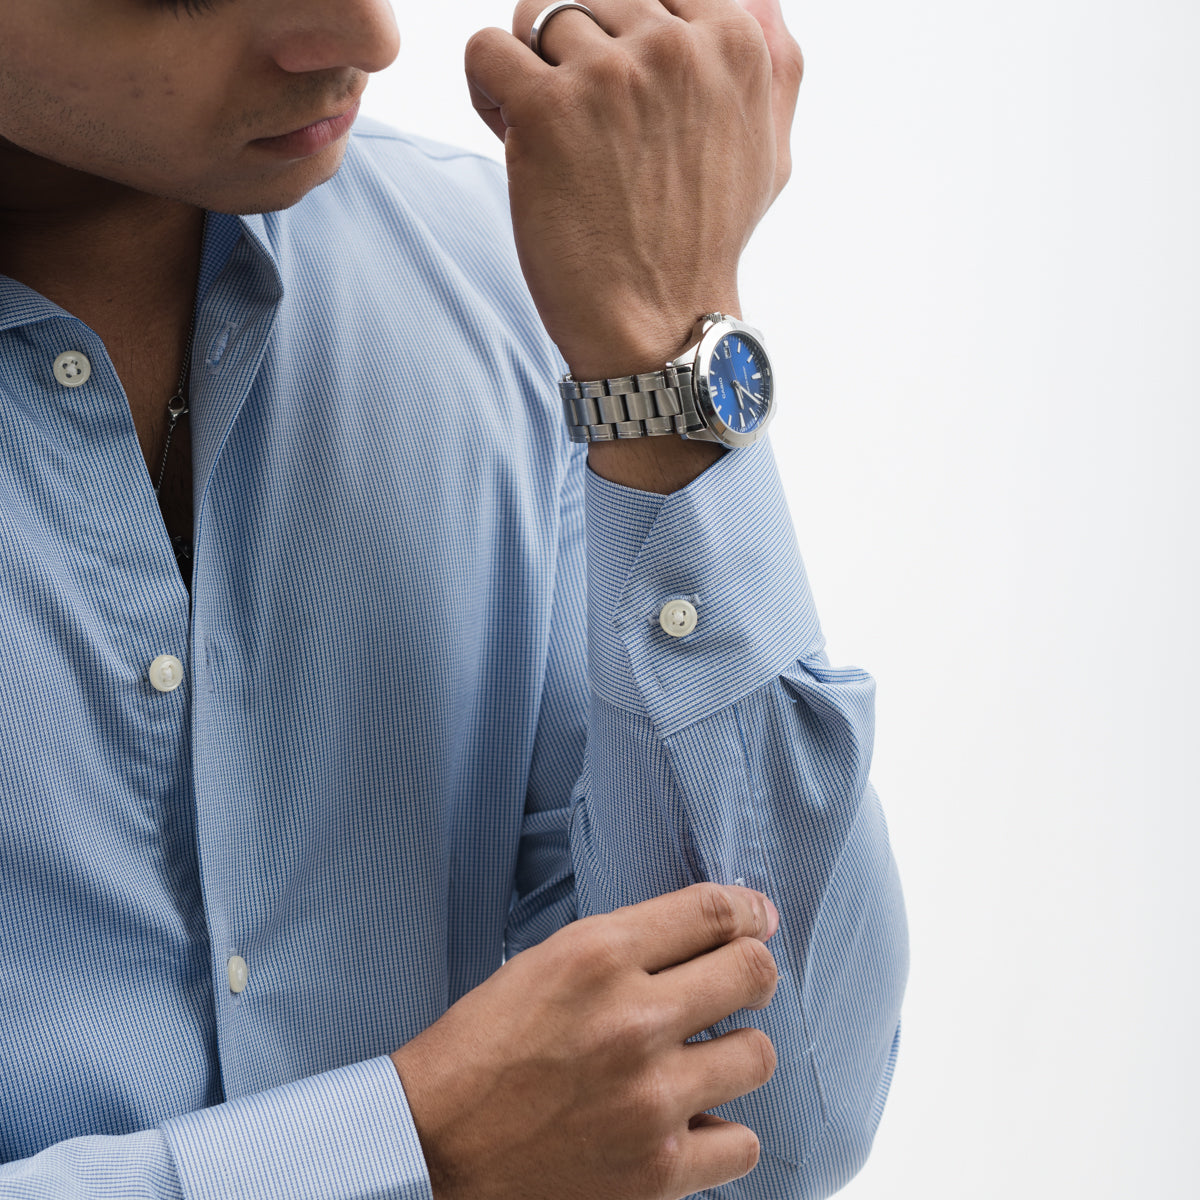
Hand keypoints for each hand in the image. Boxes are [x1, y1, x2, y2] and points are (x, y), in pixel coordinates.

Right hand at [390, 883, 780, 1199]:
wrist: (433, 1149)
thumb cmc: (482, 1048)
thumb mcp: (544, 963)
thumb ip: (624, 947)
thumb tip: (703, 935)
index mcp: (597, 956)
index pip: (711, 912)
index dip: (748, 910)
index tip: (758, 917)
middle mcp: (632, 1021)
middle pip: (752, 973)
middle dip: (755, 971)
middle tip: (743, 982)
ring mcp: (651, 1100)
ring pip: (758, 1056)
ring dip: (736, 1053)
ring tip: (702, 1060)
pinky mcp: (658, 1172)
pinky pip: (742, 1143)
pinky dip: (720, 1134)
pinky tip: (688, 1123)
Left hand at [465, 0, 803, 379]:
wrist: (662, 326)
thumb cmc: (707, 242)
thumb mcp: (769, 150)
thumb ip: (772, 63)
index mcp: (733, 42)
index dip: (621, 29)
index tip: (618, 90)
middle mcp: (674, 48)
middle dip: (573, 49)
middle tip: (581, 123)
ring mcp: (610, 77)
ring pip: (532, 15)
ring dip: (530, 73)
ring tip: (550, 138)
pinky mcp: (547, 112)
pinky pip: (484, 50)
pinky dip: (486, 90)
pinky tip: (513, 135)